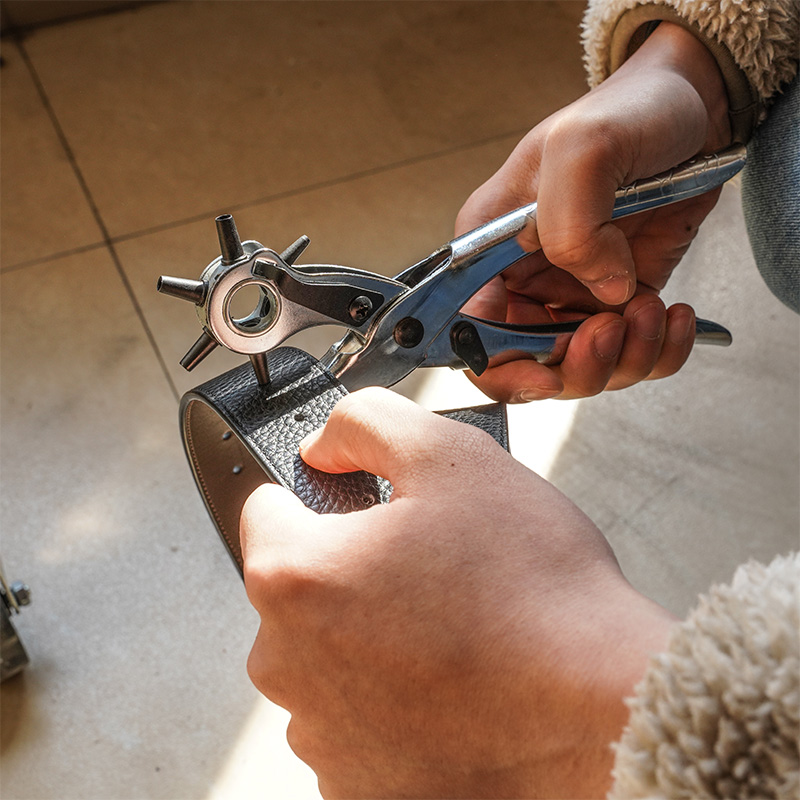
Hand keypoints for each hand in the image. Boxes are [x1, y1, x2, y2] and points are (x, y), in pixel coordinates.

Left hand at [241, 389, 675, 798]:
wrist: (598, 707)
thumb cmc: (532, 589)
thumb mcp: (450, 455)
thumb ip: (365, 423)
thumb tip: (324, 448)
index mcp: (294, 576)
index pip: (268, 508)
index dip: (323, 496)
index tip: (369, 510)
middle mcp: (286, 663)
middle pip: (300, 587)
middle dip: (350, 570)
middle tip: (430, 571)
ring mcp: (319, 733)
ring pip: (327, 654)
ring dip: (370, 639)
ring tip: (448, 633)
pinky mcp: (357, 784)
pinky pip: (354, 717)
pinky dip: (389, 700)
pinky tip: (447, 687)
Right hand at [456, 22, 731, 400]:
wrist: (691, 110)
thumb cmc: (626, 113)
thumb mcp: (581, 149)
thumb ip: (570, 225)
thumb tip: (601, 289)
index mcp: (487, 250)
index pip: (468, 332)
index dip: (501, 366)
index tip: (547, 371)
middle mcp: (524, 281)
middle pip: (526, 365)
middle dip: (572, 367)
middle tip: (609, 328)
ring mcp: (572, 296)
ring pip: (584, 372)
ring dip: (623, 358)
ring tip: (649, 306)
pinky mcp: (619, 303)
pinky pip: (633, 357)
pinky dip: (658, 353)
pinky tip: (673, 314)